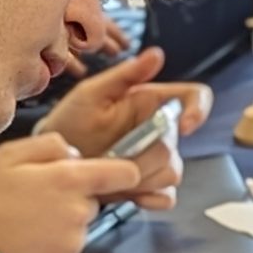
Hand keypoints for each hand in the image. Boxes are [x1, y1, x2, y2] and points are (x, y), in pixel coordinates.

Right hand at [0, 135, 140, 252]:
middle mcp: (79, 212)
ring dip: (63, 221)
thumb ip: (50, 145)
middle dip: (73, 197)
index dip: (122, 171)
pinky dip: (55, 244)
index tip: (118, 172)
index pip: (122, 173)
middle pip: (92, 200)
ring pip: (80, 225)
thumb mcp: (9, 154)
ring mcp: (74, 242)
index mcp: (69, 180)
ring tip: (28, 221)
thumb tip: (74, 154)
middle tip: (38, 198)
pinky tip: (30, 239)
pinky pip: (69, 248)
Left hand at [38, 47, 213, 210]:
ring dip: (144, 178)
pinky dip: (152, 198)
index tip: (184, 127)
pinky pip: (166, 196)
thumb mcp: (92, 92)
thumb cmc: (70, 120)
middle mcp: (157, 129)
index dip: (198, 110)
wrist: (54, 160)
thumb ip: (125, 75)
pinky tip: (130, 194)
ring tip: (113, 173)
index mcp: (150, 101)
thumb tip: (156, 54)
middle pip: (176, 145)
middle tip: (115, 158)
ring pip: (172, 172)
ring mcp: (154, 159)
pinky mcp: (147, 184)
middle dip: (147, 156)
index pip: (194, 97)